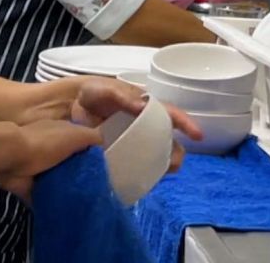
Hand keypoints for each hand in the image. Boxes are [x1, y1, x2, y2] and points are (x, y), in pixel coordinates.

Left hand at [0, 119, 101, 201]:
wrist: (12, 156)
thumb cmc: (46, 142)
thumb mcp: (76, 134)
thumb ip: (92, 137)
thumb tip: (105, 143)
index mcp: (61, 133)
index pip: (81, 143)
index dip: (92, 154)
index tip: (107, 168)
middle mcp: (51, 150)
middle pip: (71, 163)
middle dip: (81, 174)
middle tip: (100, 189)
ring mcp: (40, 169)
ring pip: (59, 180)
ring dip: (68, 190)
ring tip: (88, 203)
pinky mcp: (31, 187)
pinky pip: (46, 198)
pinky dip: (53, 204)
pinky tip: (68, 212)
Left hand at [70, 77, 202, 172]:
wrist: (71, 108)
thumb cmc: (92, 93)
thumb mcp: (104, 90)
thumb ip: (121, 96)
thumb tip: (140, 106)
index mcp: (144, 106)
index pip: (170, 113)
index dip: (186, 123)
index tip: (198, 135)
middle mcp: (144, 125)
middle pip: (169, 139)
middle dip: (176, 152)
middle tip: (173, 163)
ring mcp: (135, 140)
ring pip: (158, 155)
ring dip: (163, 164)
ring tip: (160, 173)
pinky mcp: (123, 153)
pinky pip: (140, 165)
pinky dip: (145, 172)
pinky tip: (142, 179)